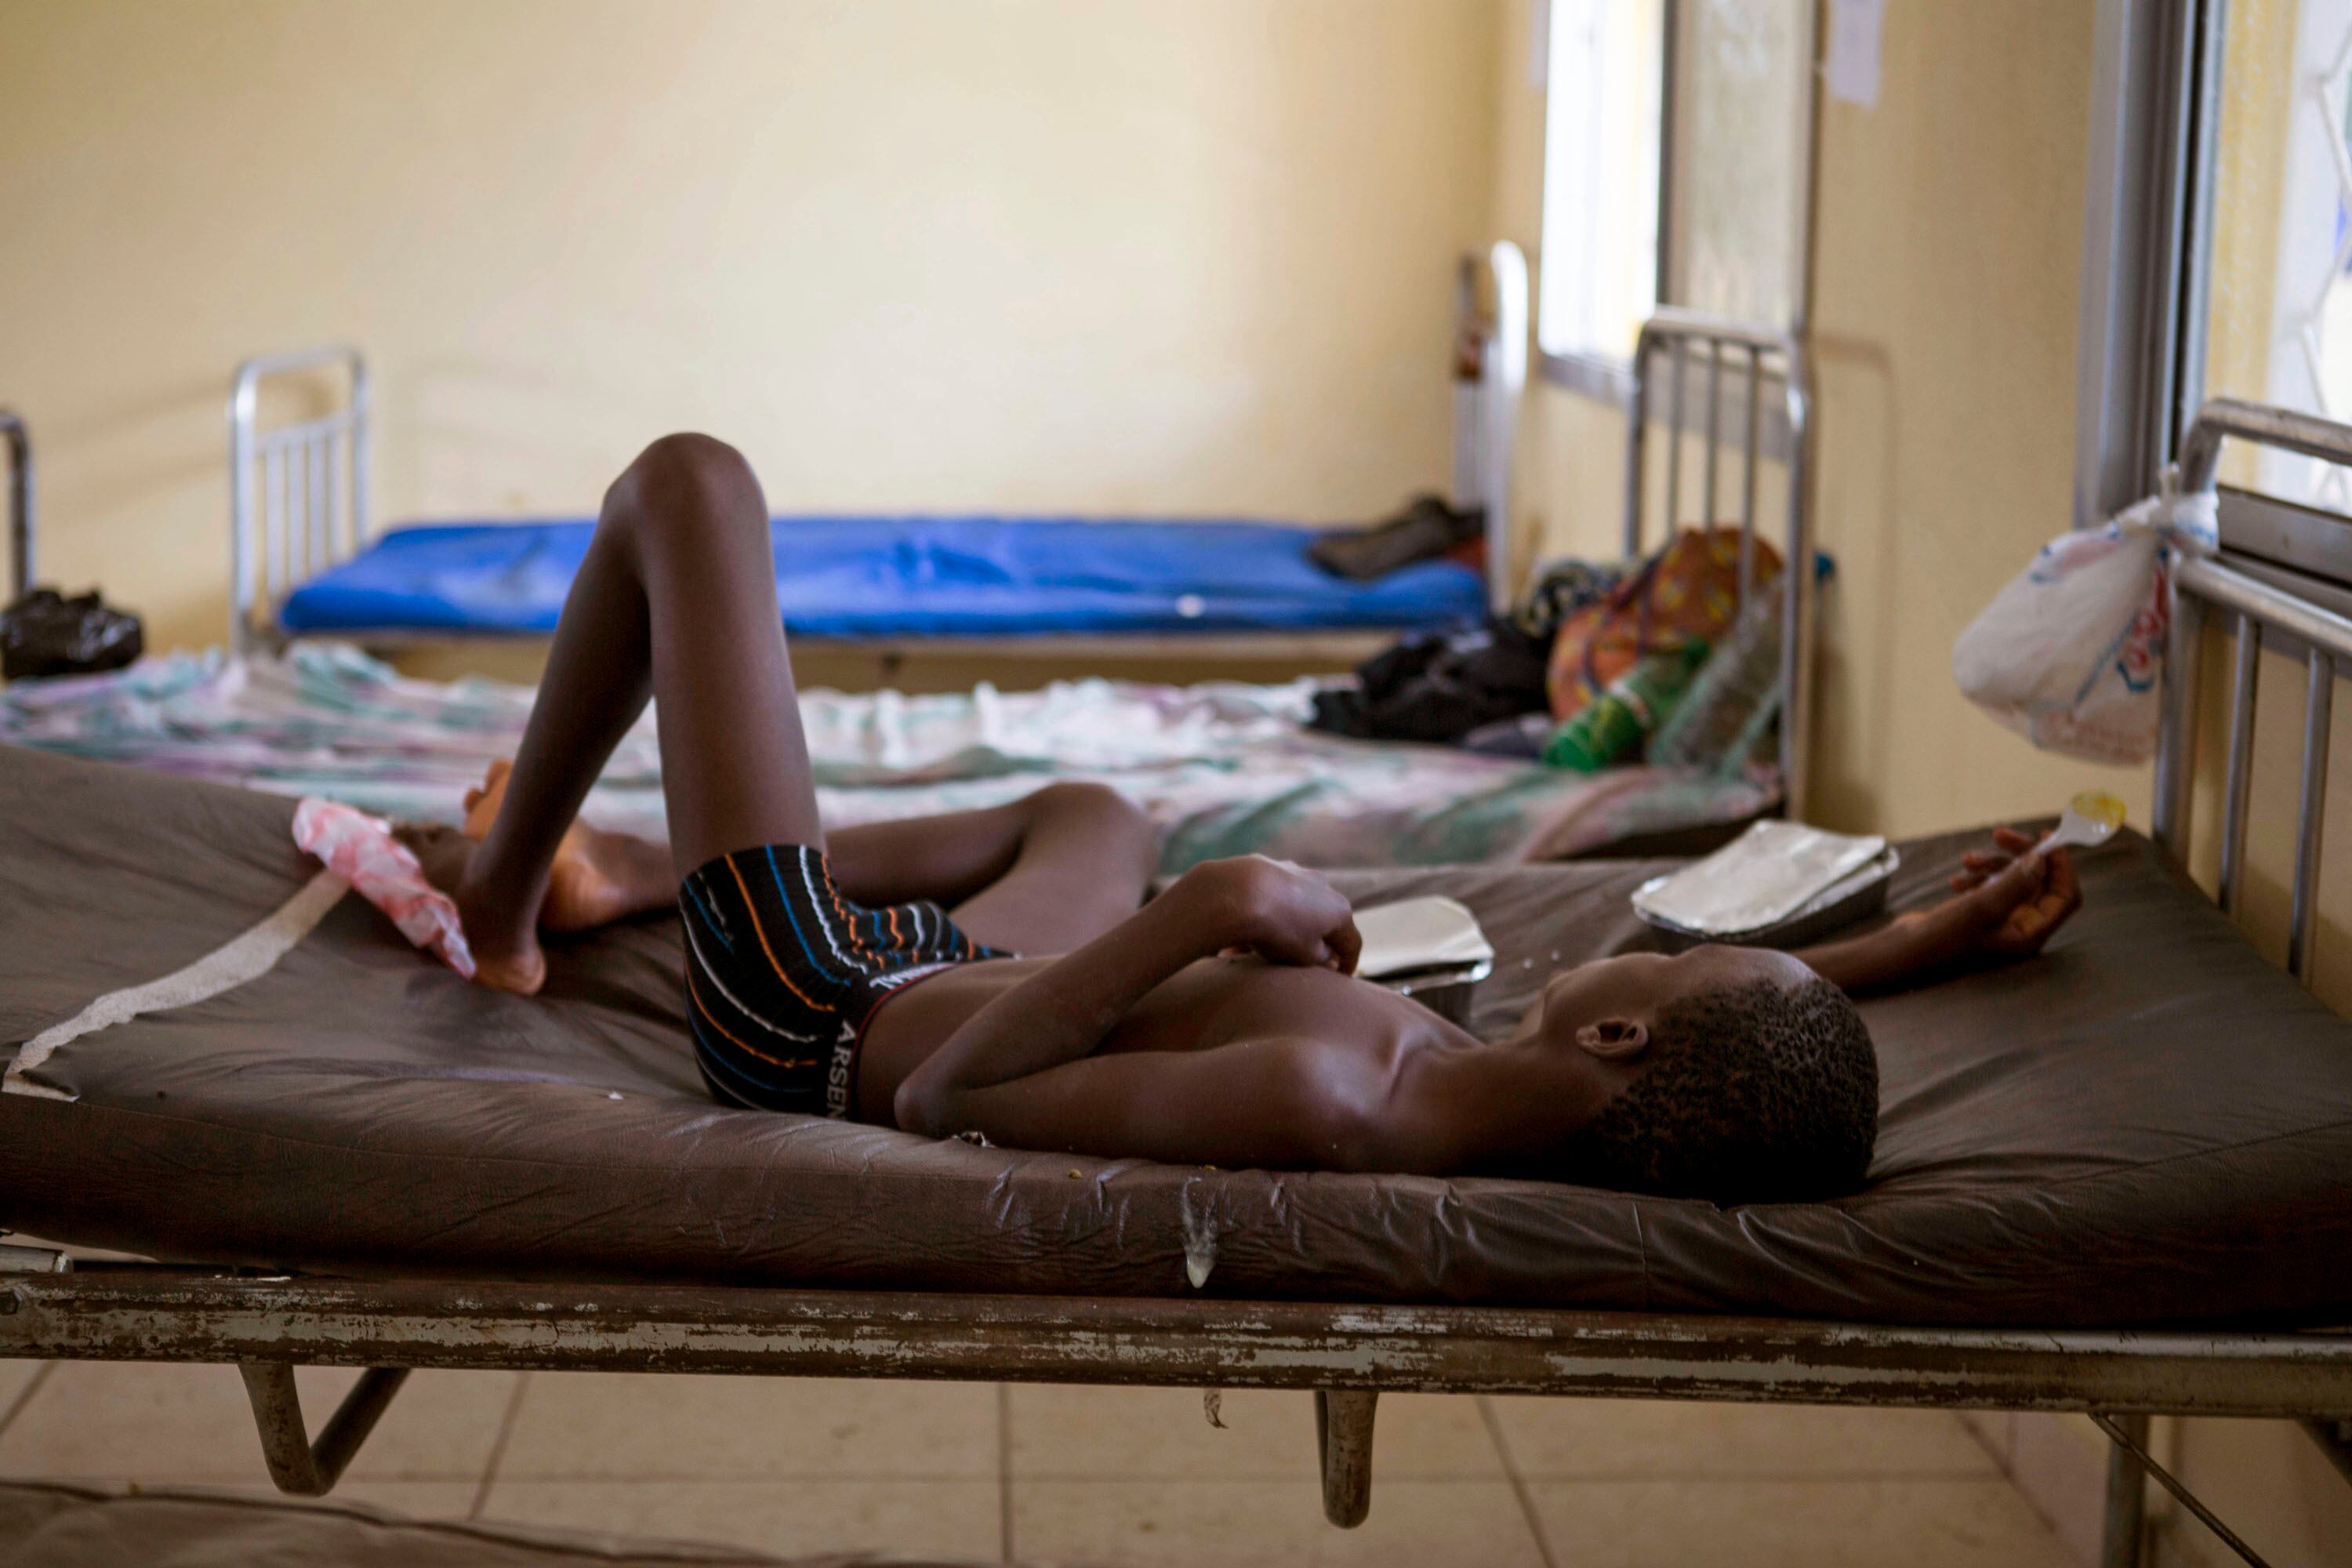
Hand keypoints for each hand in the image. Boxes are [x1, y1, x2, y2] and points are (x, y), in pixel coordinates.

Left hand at [1181, 856, 1361, 972]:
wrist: (1239, 892)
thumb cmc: (1278, 929)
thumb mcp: (1305, 956)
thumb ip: (1323, 958)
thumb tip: (1330, 957)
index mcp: (1339, 911)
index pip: (1352, 942)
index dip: (1348, 964)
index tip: (1341, 978)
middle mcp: (1324, 887)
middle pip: (1324, 922)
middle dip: (1315, 943)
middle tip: (1304, 964)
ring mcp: (1297, 873)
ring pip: (1296, 909)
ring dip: (1286, 930)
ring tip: (1262, 952)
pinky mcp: (1270, 866)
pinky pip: (1273, 897)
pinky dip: (1266, 914)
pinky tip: (1244, 931)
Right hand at [1900, 827, 2083, 968]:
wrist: (1904, 951)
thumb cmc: (1943, 937)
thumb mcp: (1981, 907)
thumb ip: (2016, 883)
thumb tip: (2041, 859)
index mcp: (2030, 933)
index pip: (2064, 895)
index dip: (2061, 866)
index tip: (2045, 838)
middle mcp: (2022, 926)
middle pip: (2039, 881)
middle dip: (2020, 856)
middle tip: (1999, 834)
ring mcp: (2004, 920)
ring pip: (2014, 879)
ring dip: (1992, 864)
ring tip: (1966, 861)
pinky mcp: (1984, 913)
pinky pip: (1993, 885)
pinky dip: (1978, 876)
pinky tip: (1956, 880)